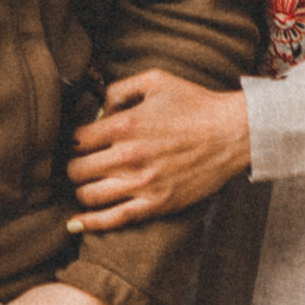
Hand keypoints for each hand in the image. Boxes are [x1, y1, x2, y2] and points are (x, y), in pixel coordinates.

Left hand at [66, 70, 252, 226]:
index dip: (72, 141)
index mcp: (124, 125)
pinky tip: (76, 224)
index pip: (76, 140)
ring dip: (81, 191)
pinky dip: (90, 223)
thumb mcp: (155, 80)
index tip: (77, 143)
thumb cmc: (195, 103)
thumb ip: (119, 89)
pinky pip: (114, 219)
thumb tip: (100, 110)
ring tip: (86, 185)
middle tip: (79, 164)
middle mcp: (128, 156)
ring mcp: (142, 184)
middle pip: (76, 170)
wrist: (233, 133)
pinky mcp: (157, 204)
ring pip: (88, 196)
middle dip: (73, 166)